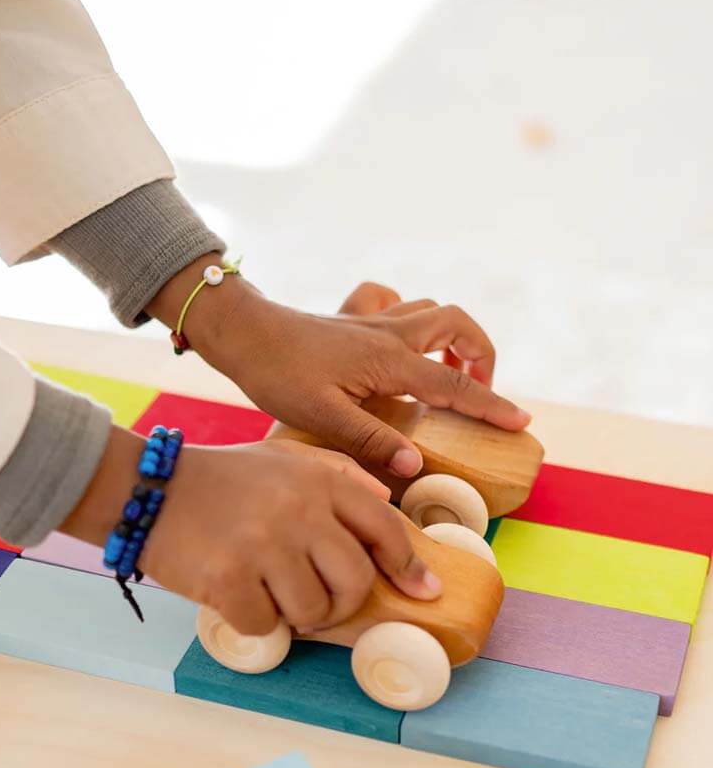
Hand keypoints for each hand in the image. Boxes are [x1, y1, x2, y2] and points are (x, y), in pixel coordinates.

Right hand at [60, 428, 439, 635]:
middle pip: (354, 582)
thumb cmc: (220, 479)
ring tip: (269, 594)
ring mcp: (264, 545)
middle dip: (341, 603)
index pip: (384, 528)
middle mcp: (298, 510)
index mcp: (318, 481)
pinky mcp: (229, 578)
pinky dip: (253, 621)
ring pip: (312, 611)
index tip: (421, 590)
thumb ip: (337, 473)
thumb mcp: (281, 458)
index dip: (407, 565)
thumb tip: (387, 500)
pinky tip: (235, 597)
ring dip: (294, 615)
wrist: (147, 488)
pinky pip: (264, 624)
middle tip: (317, 603)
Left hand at [147, 258, 530, 477]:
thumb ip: (372, 439)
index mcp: (390, 362)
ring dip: (453, 335)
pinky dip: (411, 316)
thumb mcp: (323, 417)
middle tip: (476, 392)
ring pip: (433, 310)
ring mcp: (373, 321)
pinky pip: (396, 303)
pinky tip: (401, 344)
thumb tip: (415, 464)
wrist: (244, 335)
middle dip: (481, 356)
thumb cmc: (278, 376)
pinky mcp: (353, 319)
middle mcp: (390, 334)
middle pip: (459, 326)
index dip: (490, 405)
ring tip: (450, 372)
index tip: (521, 423)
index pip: (454, 384)